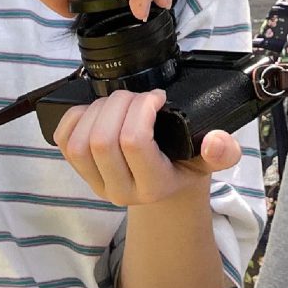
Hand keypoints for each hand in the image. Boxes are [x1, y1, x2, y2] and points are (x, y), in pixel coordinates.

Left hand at [51, 88, 240, 205]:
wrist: (165, 188)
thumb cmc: (185, 166)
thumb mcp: (210, 161)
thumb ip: (222, 151)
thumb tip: (218, 140)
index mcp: (154, 186)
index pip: (134, 142)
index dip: (142, 109)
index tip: (158, 98)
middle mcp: (121, 190)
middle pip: (102, 139)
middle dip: (120, 104)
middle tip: (139, 96)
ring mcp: (96, 183)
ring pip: (80, 141)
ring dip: (98, 110)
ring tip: (120, 102)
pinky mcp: (80, 172)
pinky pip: (64, 141)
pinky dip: (75, 117)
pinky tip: (97, 110)